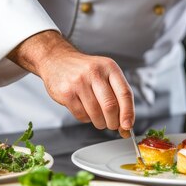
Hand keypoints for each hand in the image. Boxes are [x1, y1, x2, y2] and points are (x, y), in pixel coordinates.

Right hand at [8, 31, 134, 130]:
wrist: (57, 60)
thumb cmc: (86, 70)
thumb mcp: (106, 73)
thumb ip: (118, 95)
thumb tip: (126, 123)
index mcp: (110, 67)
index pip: (124, 93)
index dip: (128, 113)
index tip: (128, 125)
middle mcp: (95, 73)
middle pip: (110, 106)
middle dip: (114, 122)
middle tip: (113, 125)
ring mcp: (79, 82)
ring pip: (96, 113)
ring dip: (100, 122)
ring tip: (100, 120)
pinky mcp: (66, 93)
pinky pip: (81, 115)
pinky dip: (87, 119)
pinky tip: (86, 111)